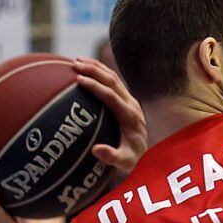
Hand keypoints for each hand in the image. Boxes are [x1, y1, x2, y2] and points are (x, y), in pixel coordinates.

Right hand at [74, 57, 146, 173]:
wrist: (148, 154)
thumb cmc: (133, 159)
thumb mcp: (124, 162)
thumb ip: (112, 156)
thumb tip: (96, 150)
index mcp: (130, 115)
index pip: (111, 96)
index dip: (95, 86)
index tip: (78, 80)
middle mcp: (132, 104)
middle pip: (113, 81)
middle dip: (94, 70)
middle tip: (74, 64)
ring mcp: (130, 100)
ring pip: (113, 78)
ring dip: (96, 67)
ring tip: (77, 60)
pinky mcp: (127, 100)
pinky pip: (113, 82)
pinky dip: (100, 73)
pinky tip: (85, 70)